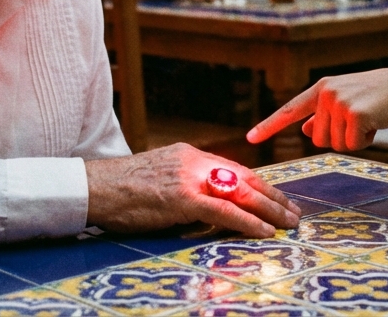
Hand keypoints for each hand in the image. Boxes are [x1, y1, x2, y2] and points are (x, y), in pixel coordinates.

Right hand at [85, 143, 300, 237]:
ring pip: (240, 192)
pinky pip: (223, 211)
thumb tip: (207, 206)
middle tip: (293, 211)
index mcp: (189, 155)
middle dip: (272, 196)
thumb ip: (185, 186)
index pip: (233, 169)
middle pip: (244, 178)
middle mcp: (194, 162)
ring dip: (269, 210)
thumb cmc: (120, 190)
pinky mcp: (182, 198)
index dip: (259, 185)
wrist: (94, 188)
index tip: (276, 197)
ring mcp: (189, 179)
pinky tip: (265, 231)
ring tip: (289, 222)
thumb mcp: (159, 179)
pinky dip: (247, 222)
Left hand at [246, 69, 387, 151]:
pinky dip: (365, 142)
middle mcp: (326, 93)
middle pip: (318, 139)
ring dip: (353, 140)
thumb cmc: (378, 98)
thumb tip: (307, 131)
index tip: (250, 138)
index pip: (289, 110)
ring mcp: (340, 102)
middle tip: (360, 120)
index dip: (269, 126)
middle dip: (339, 137)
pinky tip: (375, 125)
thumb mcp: (347, 102)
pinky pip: (351, 146)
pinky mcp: (355, 114)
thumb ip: (324, 115)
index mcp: (321, 88)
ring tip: (369, 120)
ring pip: (335, 144)